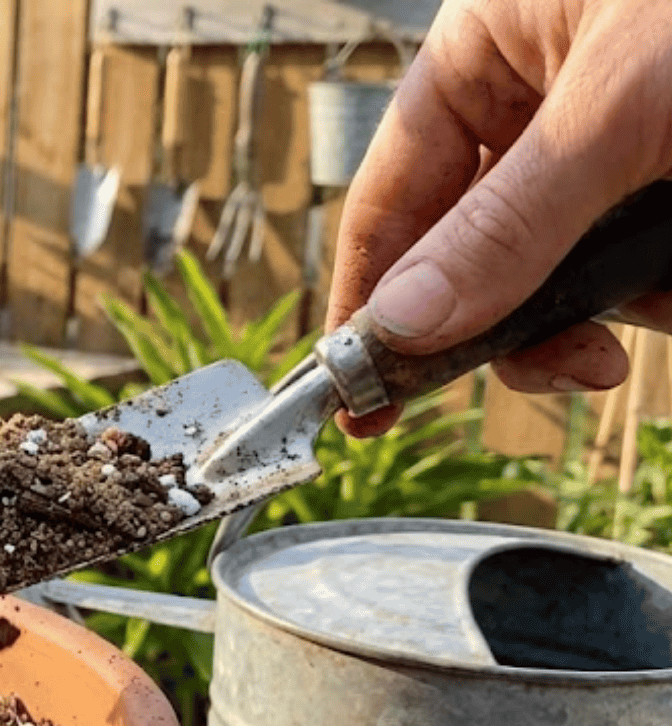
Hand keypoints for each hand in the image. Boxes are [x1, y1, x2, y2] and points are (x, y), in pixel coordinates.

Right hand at [328, 0, 671, 434]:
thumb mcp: (618, 110)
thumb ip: (508, 227)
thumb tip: (406, 327)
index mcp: (486, 55)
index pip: (394, 199)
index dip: (371, 301)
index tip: (358, 397)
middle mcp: (537, 102)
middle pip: (473, 253)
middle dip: (518, 322)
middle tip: (571, 370)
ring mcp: (612, 144)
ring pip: (561, 270)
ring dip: (610, 311)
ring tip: (664, 305)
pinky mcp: (667, 181)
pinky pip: (638, 264)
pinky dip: (663, 289)